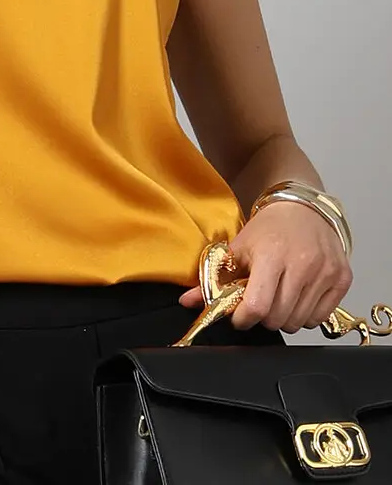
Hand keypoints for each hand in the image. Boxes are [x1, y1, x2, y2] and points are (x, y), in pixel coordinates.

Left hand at [177, 202, 353, 333]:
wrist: (302, 208)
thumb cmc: (269, 228)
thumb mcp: (237, 248)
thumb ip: (212, 278)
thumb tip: (187, 303)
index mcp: (271, 256)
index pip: (257, 306)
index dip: (243, 318)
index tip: (238, 316)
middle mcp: (302, 265)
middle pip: (278, 318)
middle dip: (263, 317)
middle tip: (259, 303)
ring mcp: (325, 273)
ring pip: (299, 322)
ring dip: (284, 317)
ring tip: (278, 297)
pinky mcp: (342, 279)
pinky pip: (320, 318)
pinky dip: (306, 315)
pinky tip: (297, 296)